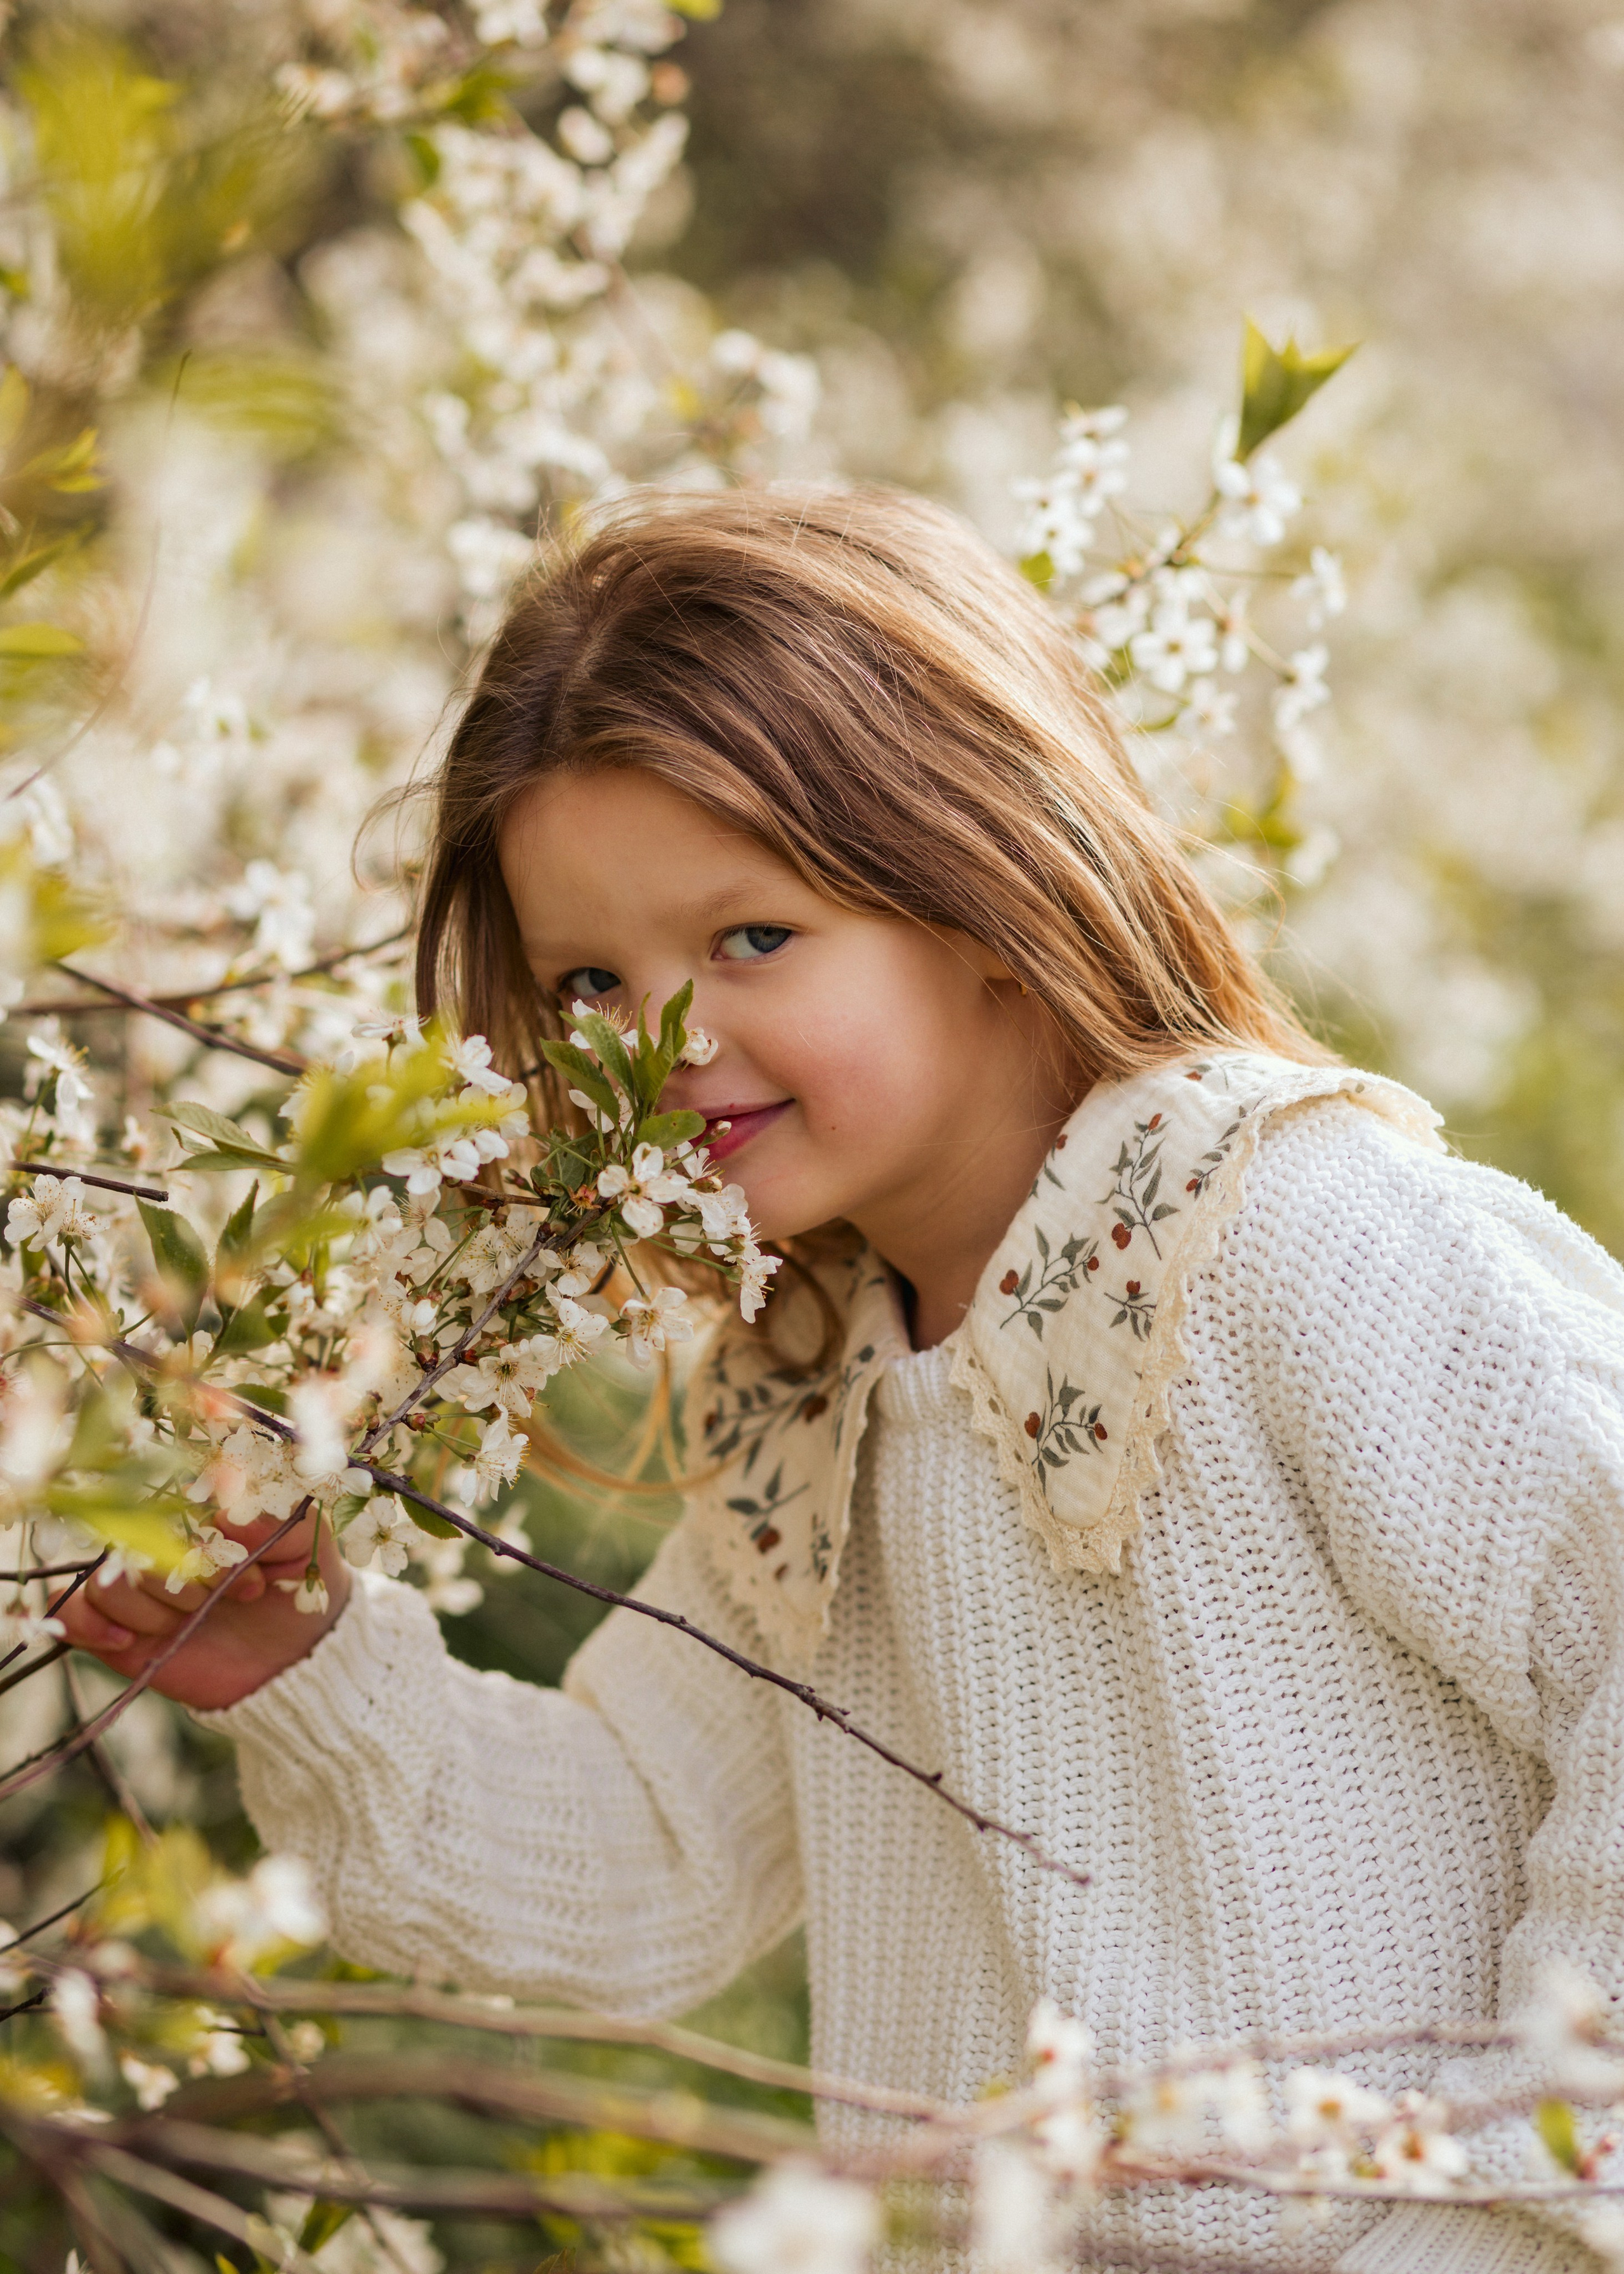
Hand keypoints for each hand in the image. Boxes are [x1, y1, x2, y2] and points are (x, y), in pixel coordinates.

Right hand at [52, 1505, 353, 1712]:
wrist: (295, 1665)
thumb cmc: (300, 1593)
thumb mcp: (307, 1548)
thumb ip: (276, 1520)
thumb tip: (224, 1519)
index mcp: (196, 1515)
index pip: (167, 1505)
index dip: (207, 1546)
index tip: (253, 1577)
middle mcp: (158, 1547)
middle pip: (130, 1544)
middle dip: (181, 1579)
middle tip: (227, 1600)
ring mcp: (134, 1590)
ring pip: (104, 1582)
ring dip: (150, 1606)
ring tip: (190, 1619)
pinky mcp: (115, 1631)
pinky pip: (66, 1613)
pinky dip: (90, 1625)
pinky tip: (131, 1641)